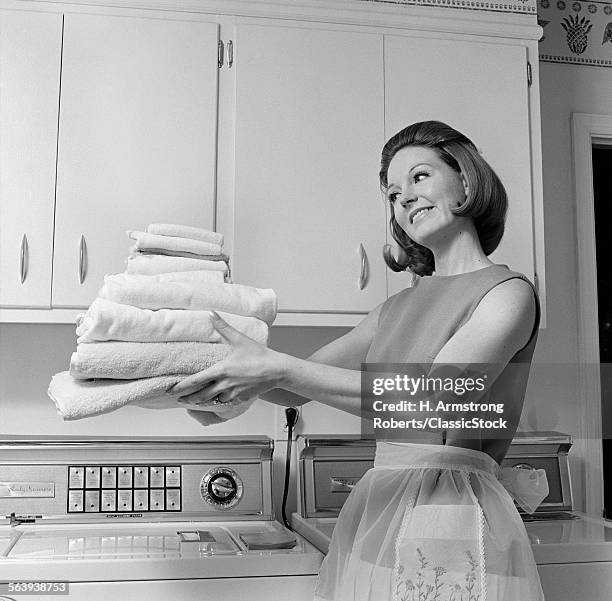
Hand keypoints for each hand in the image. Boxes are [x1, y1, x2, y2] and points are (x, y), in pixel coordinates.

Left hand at [169, 311, 286, 406]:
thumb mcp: (239, 339)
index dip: (181, 387)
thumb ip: (223, 326)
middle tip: (179, 399)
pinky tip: (215, 401)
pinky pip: (225, 403)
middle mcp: (225, 384)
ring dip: (202, 402)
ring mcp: (233, 393)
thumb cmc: (259, 355)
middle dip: (188, 399)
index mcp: (221, 370)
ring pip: (212, 401)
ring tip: (193, 402)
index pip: (196, 381)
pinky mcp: (240, 399)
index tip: (172, 390)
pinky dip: (218, 403)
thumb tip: (212, 313)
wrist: (277, 370)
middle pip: (200, 396)